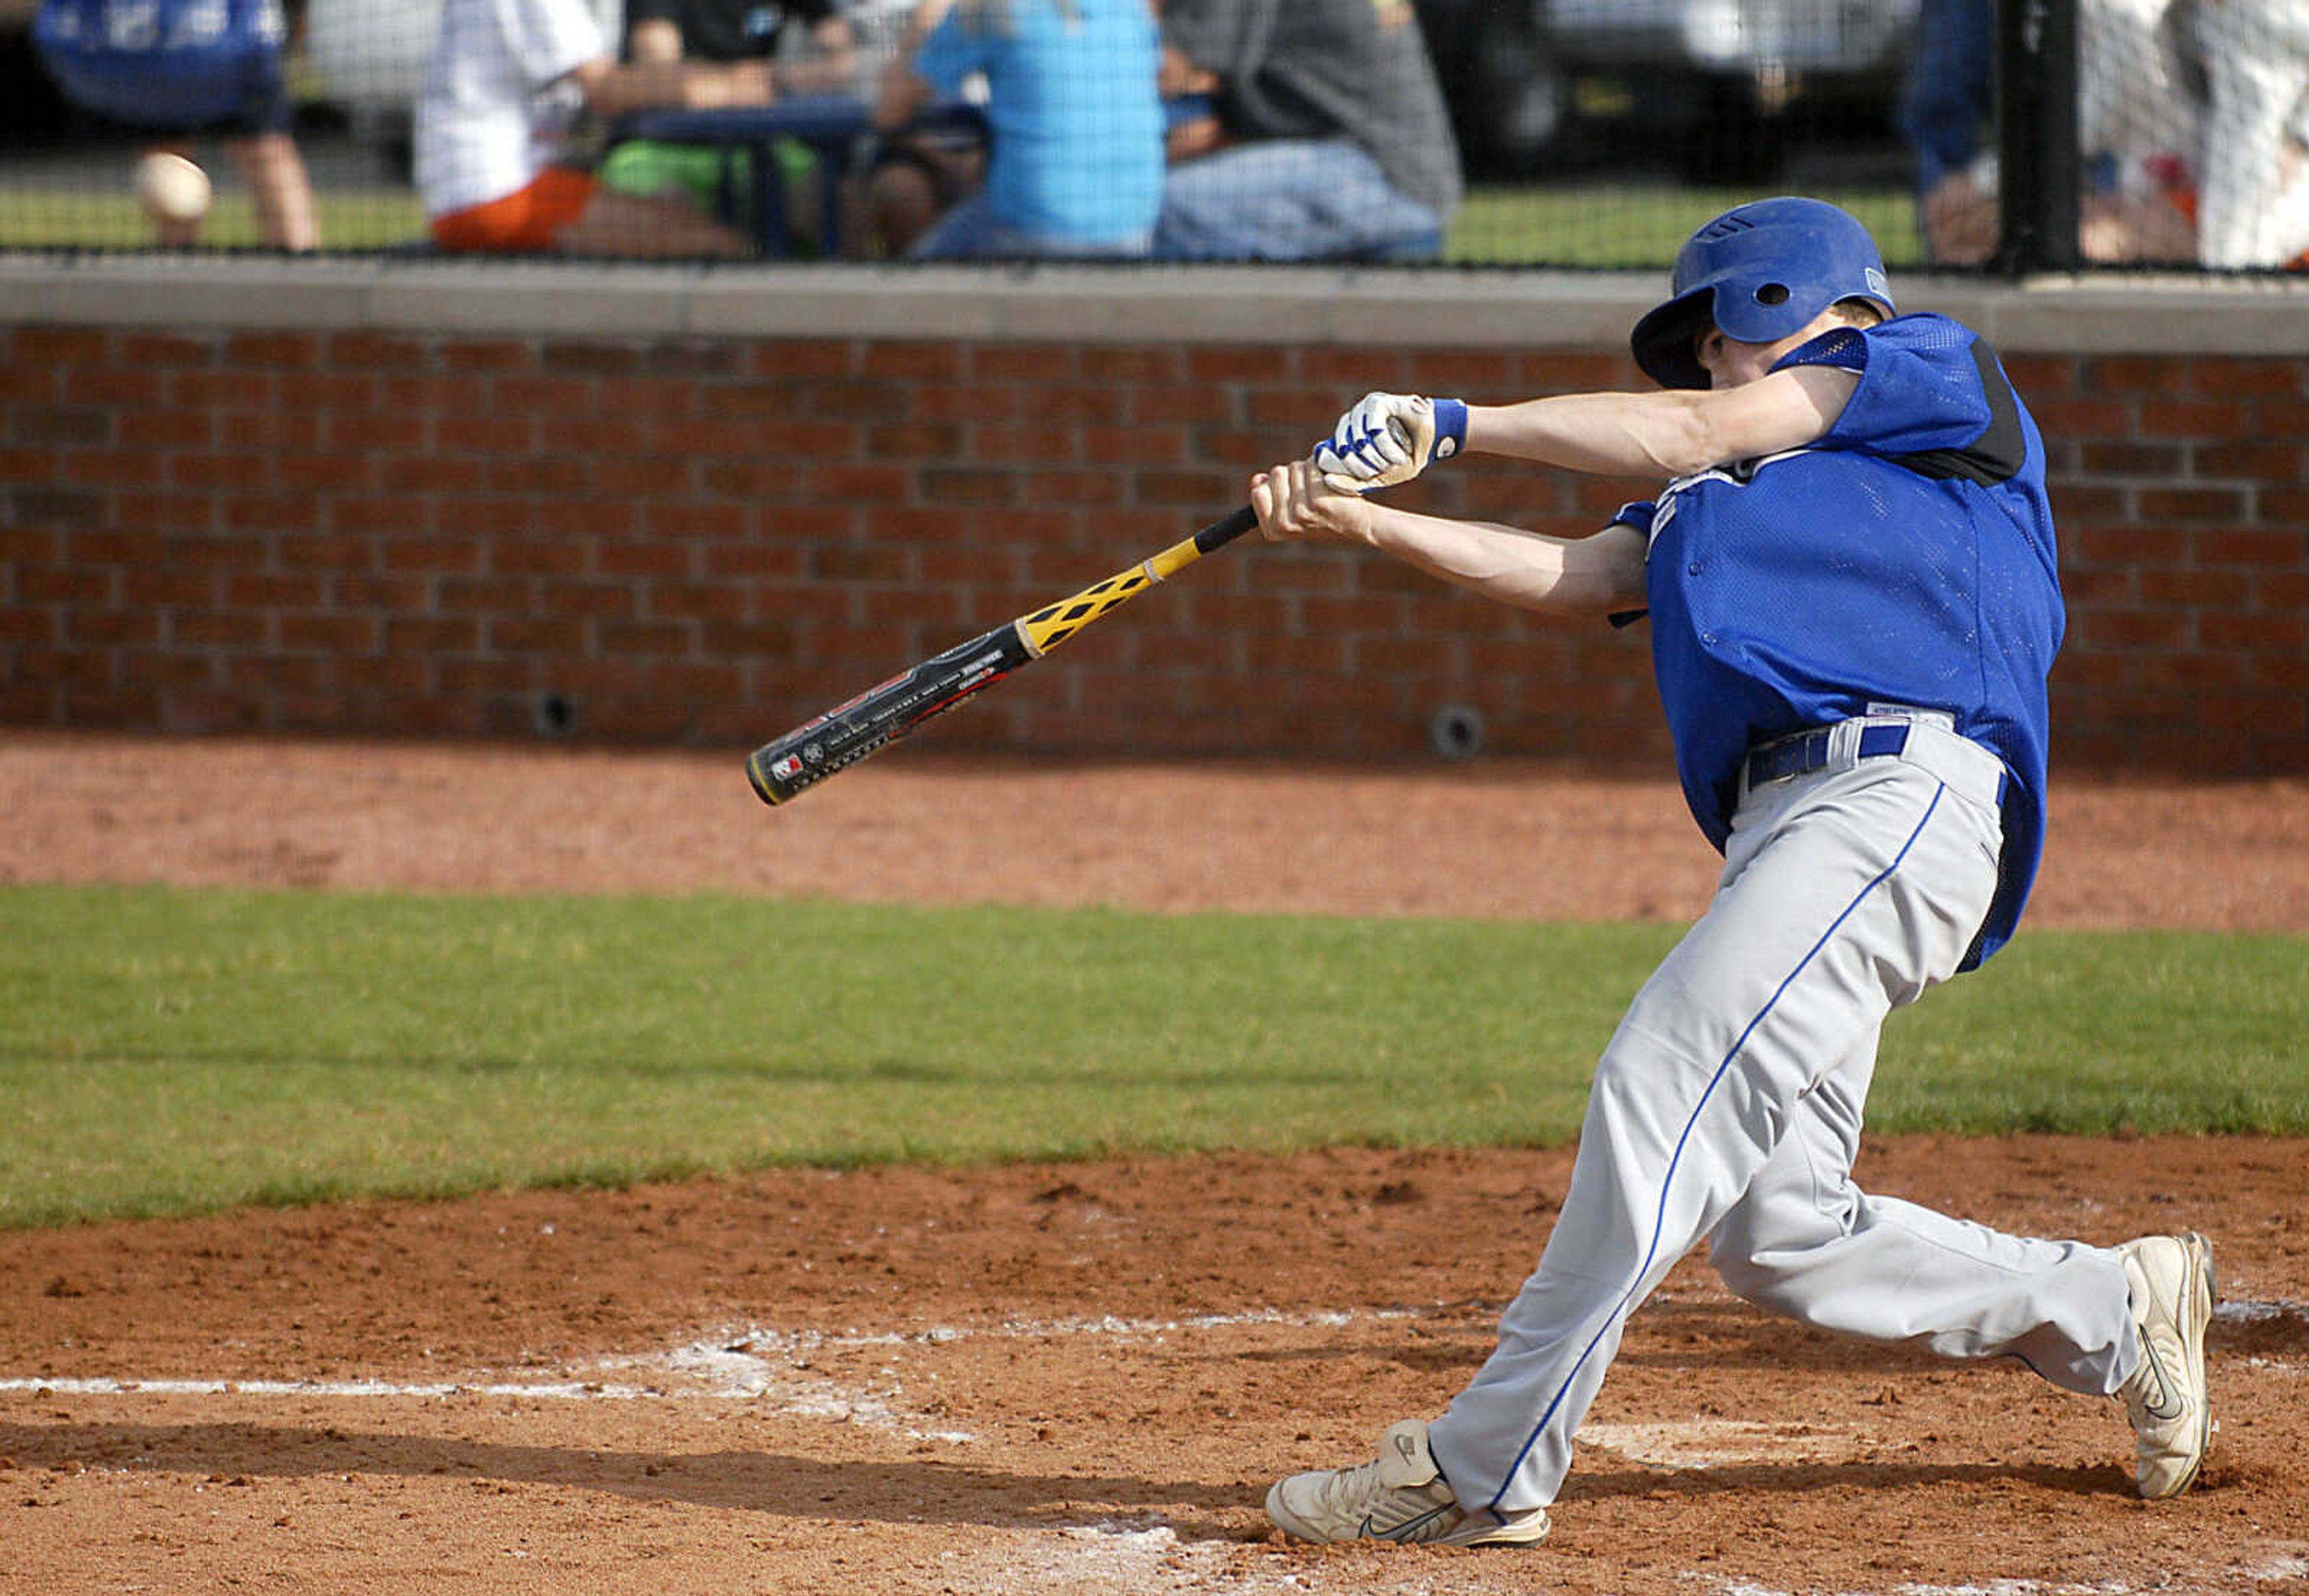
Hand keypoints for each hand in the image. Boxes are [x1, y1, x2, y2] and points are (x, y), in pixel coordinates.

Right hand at [1250, 458, 1374, 546]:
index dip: (1275, 485)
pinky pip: (1311, 466)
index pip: (1258, 491)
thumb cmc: (1324, 511)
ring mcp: (1300, 512)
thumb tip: (1257, 479)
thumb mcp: (1291, 507)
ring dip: (1309, 470)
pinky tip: (1331, 484)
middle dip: (1294, 475)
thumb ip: (1271, 494)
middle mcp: (1284, 524)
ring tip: (1322, 488)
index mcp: (1273, 529)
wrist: (1358, 523)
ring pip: (1294, 467)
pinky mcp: (1317, 500)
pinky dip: (1321, 468)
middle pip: (1276, 474)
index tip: (1293, 494)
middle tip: (1311, 492)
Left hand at [1313, 392, 1467, 491]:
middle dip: (1363, 467)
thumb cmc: (1407, 456)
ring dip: (1378, 459)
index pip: (1329, 455)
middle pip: (1342, 450)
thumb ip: (1354, 482)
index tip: (1368, 477)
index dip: (1346, 471)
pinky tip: (1399, 455)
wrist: (1435, 438)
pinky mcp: (1377, 402)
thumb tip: (1326, 481)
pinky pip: (1375, 430)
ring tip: (1395, 464)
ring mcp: (1361, 409)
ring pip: (1358, 441)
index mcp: (1346, 437)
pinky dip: (1387, 447)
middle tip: (1384, 472)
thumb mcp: (1380, 476)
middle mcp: (1350, 421)